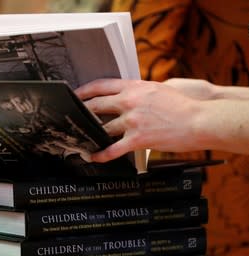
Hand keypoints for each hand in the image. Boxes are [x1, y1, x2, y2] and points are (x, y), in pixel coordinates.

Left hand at [75, 79, 207, 162]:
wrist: (200, 120)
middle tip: (70, 117)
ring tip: (79, 140)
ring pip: (102, 128)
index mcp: (134, 87)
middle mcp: (130, 101)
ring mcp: (133, 120)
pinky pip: (113, 149)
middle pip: (96, 105)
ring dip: (89, 135)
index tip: (75, 95)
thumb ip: (138, 91)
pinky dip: (101, 154)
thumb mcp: (158, 89)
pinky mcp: (138, 139)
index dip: (84, 90)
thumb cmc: (181, 106)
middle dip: (80, 112)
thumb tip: (124, 95)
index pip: (102, 85)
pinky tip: (93, 157)